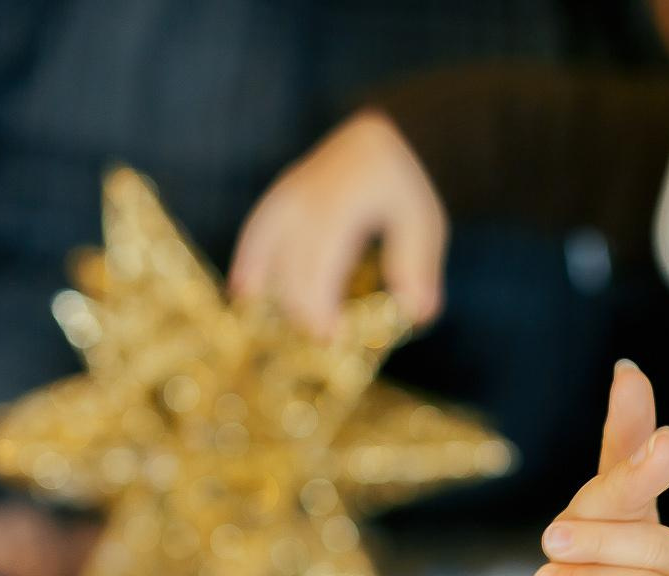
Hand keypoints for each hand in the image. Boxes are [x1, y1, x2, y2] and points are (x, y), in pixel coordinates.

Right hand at [228, 110, 446, 335]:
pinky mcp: (275, 201)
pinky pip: (253, 234)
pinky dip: (248, 265)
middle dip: (299, 310)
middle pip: (289, 264)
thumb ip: (418, 267)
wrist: (378, 139)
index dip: (318, 303)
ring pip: (266, 252)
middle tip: (318, 345)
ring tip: (284, 330)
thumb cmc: (402, 188)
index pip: (320, 259)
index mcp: (343, 200)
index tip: (331, 339)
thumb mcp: (423, 222)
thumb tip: (416, 314)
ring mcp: (286, 196)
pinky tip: (245, 295)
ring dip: (273, 294)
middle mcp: (307, 196)